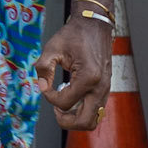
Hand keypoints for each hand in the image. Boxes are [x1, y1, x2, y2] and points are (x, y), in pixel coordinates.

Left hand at [35, 17, 113, 131]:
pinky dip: (82, 111)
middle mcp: (100, 87)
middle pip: (84, 122)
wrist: (94, 24)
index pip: (65, 103)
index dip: (50, 97)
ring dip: (76, 118)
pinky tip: (71, 96)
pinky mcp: (106, 88)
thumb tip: (42, 86)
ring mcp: (106, 89)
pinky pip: (96, 110)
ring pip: (93, 120)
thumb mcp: (52, 47)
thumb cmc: (75, 34)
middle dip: (66, 120)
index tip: (45, 85)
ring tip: (63, 104)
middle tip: (55, 108)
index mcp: (88, 77)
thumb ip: (43, 68)